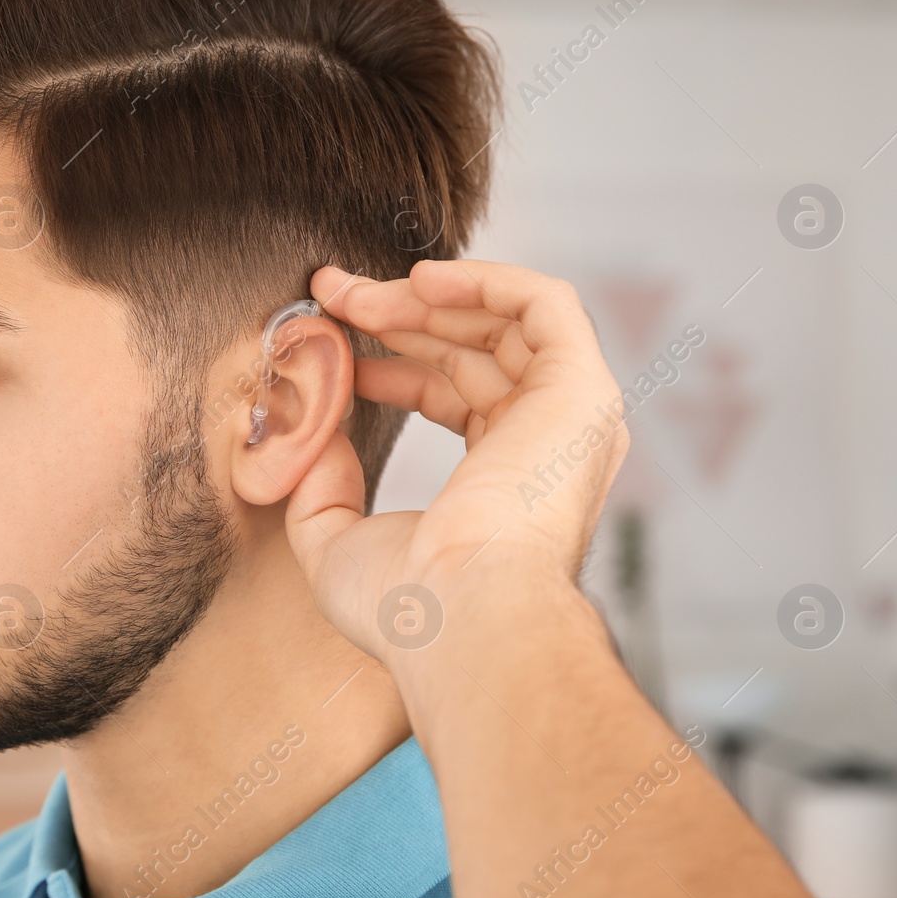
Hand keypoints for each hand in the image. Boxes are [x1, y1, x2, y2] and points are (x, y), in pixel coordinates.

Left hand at [284, 259, 629, 665]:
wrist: (459, 617)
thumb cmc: (406, 609)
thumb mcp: (336, 545)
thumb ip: (320, 489)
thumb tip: (314, 432)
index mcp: (506, 483)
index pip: (452, 394)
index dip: (388, 362)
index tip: (328, 344)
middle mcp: (548, 445)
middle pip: (474, 349)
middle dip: (397, 315)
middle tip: (329, 296)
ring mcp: (571, 416)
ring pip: (506, 320)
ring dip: (426, 296)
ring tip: (354, 294)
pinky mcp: (582, 389)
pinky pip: (545, 303)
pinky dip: (485, 280)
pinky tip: (418, 281)